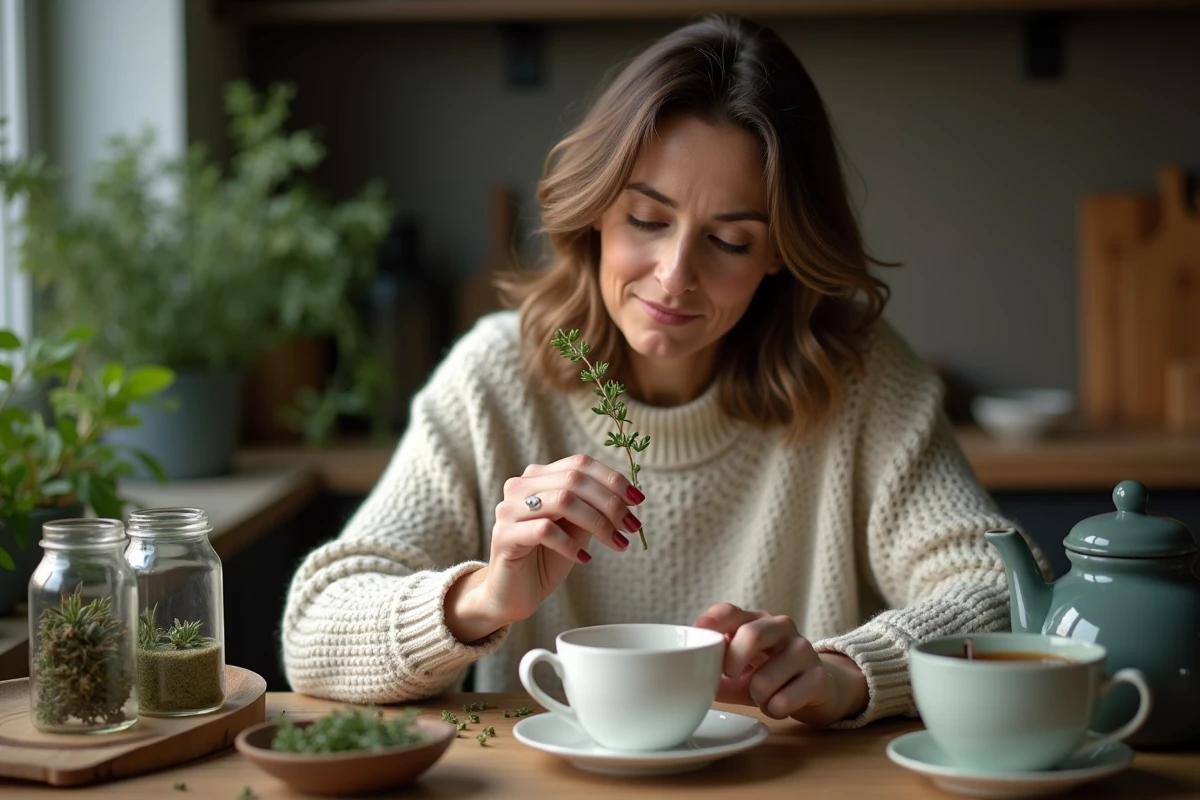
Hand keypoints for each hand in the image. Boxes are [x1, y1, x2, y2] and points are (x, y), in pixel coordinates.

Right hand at [445, 454, 643, 642]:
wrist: (513, 594)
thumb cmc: (546, 558)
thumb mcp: (577, 528)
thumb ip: (593, 507)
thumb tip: (628, 495)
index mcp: (538, 477)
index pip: (579, 464)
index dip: (612, 479)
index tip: (637, 500)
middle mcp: (520, 487)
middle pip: (574, 480)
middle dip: (610, 502)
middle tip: (631, 526)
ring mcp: (508, 509)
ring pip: (562, 501)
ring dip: (598, 523)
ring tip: (616, 543)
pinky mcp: (504, 535)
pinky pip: (544, 530)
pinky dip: (571, 544)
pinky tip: (584, 559)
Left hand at [693, 603, 868, 725]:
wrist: (818, 688)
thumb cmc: (768, 676)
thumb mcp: (737, 673)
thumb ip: (712, 672)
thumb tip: (685, 680)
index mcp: (755, 621)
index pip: (729, 611)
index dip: (711, 621)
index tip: (698, 633)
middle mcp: (781, 627)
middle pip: (752, 635)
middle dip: (734, 661)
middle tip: (731, 675)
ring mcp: (803, 649)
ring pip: (766, 678)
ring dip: (757, 697)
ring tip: (763, 697)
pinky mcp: (819, 676)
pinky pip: (784, 700)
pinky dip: (774, 710)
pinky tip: (779, 705)